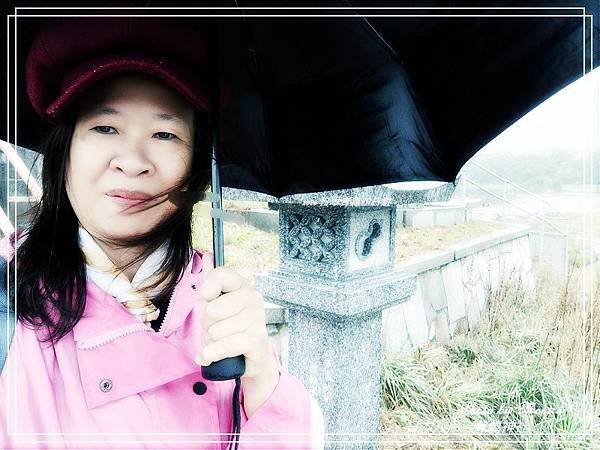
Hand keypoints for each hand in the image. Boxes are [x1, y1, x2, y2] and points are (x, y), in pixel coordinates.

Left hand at [194, 252, 276, 379]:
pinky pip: (224, 346)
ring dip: (212, 341)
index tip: (207, 297)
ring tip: (222, 341)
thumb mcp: (219, 303)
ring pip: (216, 330)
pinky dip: (211, 354)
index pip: (221, 274)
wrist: (251, 357)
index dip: (208, 287)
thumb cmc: (232, 327)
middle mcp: (253, 298)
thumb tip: (208, 255)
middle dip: (207, 324)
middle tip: (217, 327)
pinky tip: (209, 356)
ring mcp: (257, 319)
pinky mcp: (257, 340)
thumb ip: (213, 280)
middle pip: (212, 308)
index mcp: (243, 285)